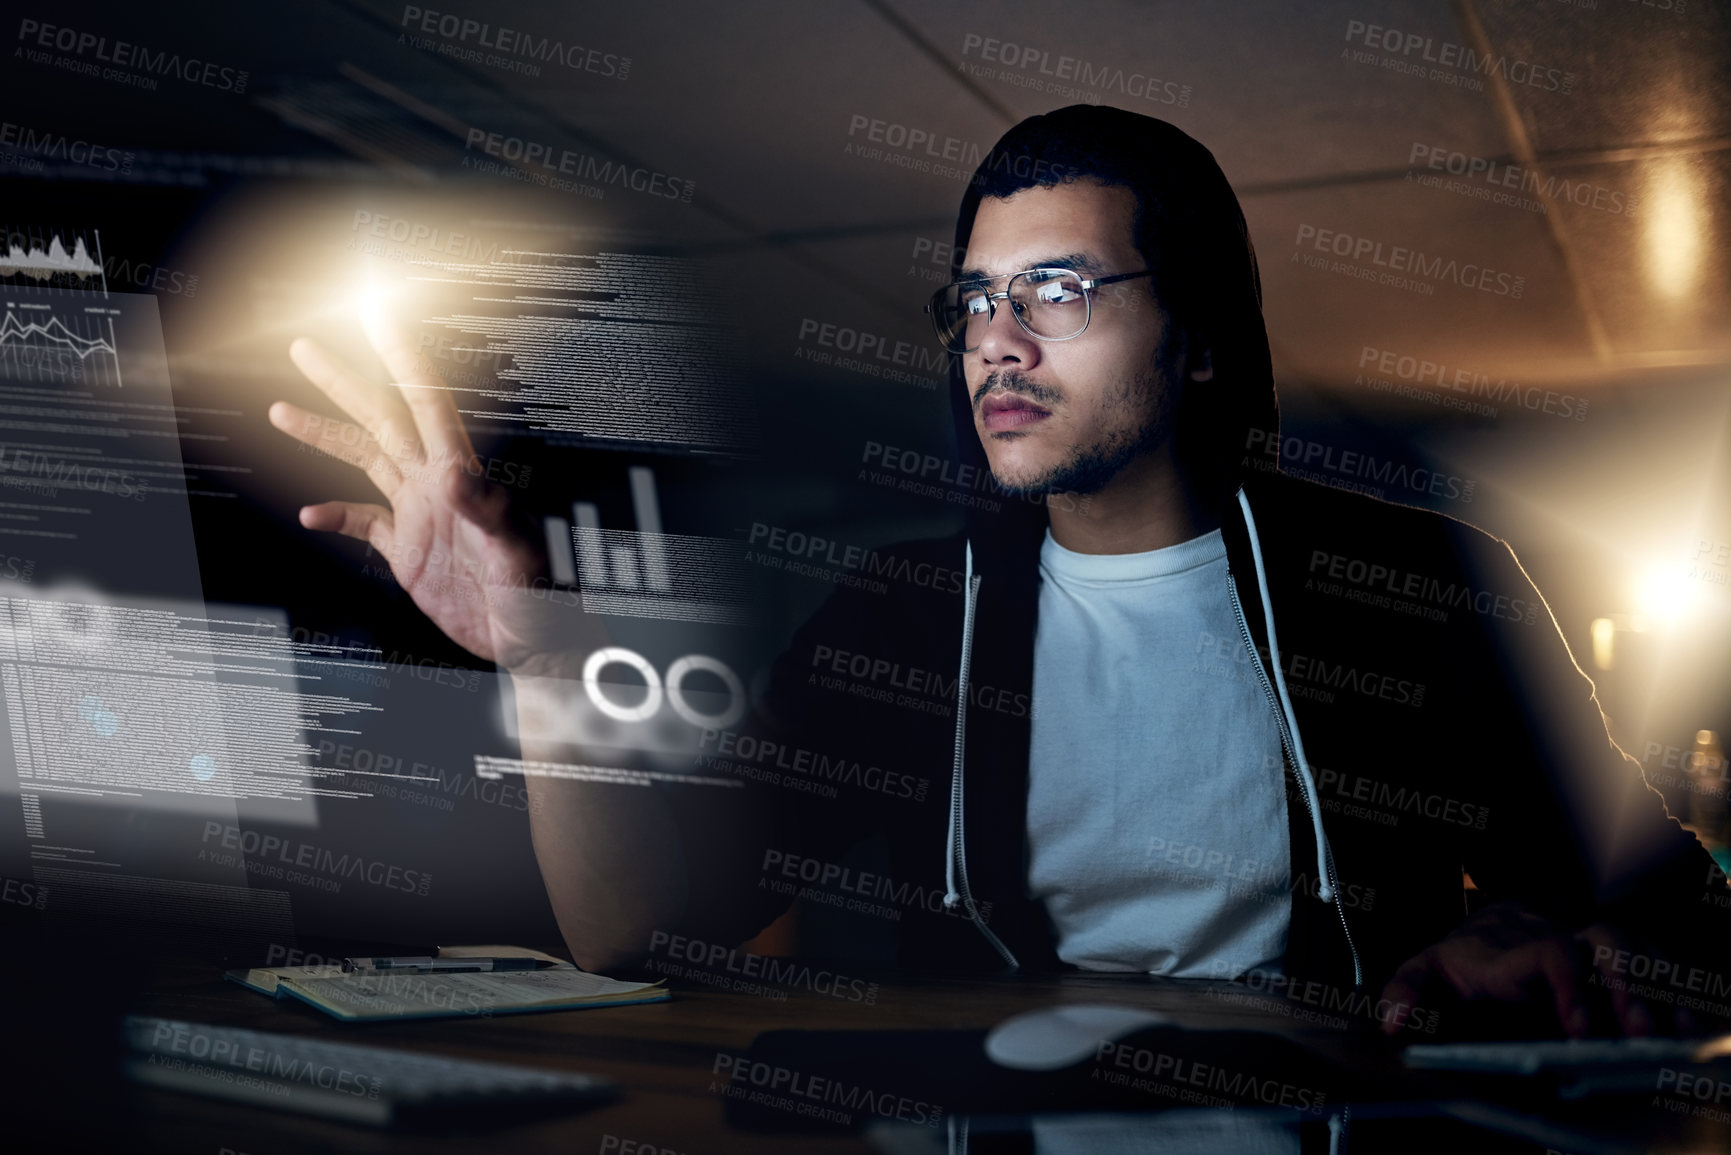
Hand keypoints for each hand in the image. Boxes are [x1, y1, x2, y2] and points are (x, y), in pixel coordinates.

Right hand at [271, 312, 598, 674]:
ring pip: (366, 461)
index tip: (378, 315)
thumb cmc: (542, 596)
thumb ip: (486, 508)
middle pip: (383, 420)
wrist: (536, 643)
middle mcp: (438, 486)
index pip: (426, 402)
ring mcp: (421, 516)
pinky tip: (310, 513)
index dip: (402, 356)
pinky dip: (335, 515)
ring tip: (282, 410)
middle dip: (344, 382)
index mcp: (462, 476)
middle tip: (305, 348)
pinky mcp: (410, 552)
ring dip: (325, 436)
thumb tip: (452, 473)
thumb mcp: (519, 550)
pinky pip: (364, 524)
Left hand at [1379, 901, 1690, 1037]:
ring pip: (1637, 945)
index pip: (1551, 954)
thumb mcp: (1425, 970)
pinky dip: (1675, 986)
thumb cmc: (1461, 958)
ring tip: (1674, 1033)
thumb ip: (1405, 991)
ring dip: (1659, 985)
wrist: (1490, 930)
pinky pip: (1655, 960)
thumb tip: (1392, 1023)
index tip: (1579, 1029)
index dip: (1569, 986)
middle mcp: (1562, 940)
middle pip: (1607, 940)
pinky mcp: (1615, 960)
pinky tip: (1687, 1024)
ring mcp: (1591, 946)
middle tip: (1638, 1033)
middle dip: (1628, 983)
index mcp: (1518, 949)